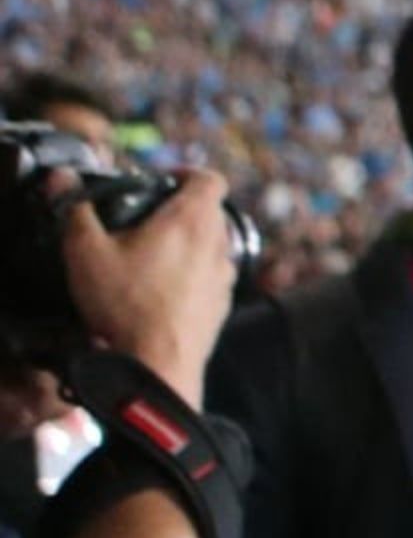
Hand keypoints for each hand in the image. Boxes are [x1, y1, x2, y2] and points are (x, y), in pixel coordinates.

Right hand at [60, 172, 236, 404]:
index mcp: (192, 221)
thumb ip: (76, 212)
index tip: (163, 181)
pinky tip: (160, 290)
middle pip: (210, 212)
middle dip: (180, 210)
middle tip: (146, 219)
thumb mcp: (85, 252)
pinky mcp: (222, 306)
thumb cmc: (126, 306)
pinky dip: (191, 275)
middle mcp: (217, 245)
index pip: (210, 179)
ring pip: (211, 246)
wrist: (157, 364)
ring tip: (150, 256)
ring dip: (187, 244)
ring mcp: (224, 277)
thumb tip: (63, 181)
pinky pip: (209, 278)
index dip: (187, 173)